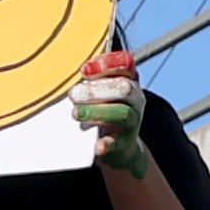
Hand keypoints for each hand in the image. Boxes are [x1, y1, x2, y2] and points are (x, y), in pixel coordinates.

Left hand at [72, 43, 150, 168]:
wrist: (119, 144)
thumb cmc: (105, 107)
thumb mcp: (101, 88)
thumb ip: (92, 77)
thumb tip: (78, 70)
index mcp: (130, 78)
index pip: (125, 63)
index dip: (106, 63)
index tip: (84, 71)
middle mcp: (135, 98)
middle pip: (123, 88)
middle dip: (96, 89)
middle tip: (73, 94)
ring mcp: (132, 120)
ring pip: (121, 113)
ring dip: (96, 111)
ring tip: (76, 113)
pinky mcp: (123, 142)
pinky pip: (116, 141)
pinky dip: (106, 143)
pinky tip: (98, 147)